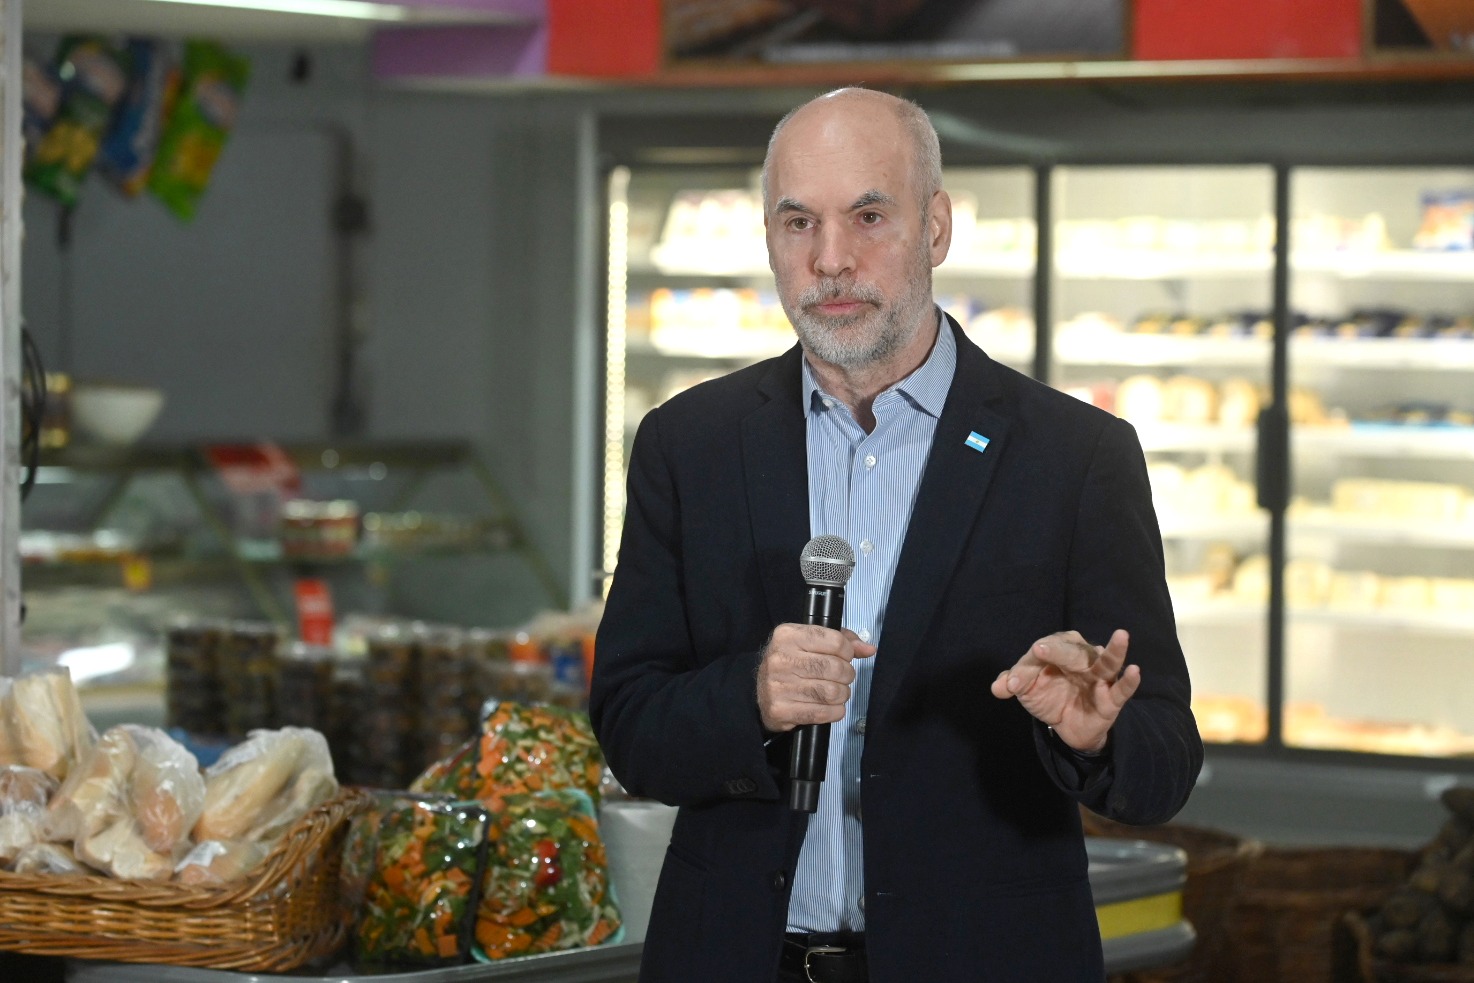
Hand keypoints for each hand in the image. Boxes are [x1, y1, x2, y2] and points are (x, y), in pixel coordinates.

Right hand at [756, 624, 875, 732]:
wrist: (760, 692)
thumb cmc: (792, 663)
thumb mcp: (810, 643)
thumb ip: (842, 640)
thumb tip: (869, 649)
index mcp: (787, 635)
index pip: (835, 641)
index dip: (848, 651)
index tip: (845, 657)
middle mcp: (780, 658)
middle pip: (836, 668)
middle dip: (847, 675)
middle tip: (843, 678)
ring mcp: (778, 686)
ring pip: (831, 692)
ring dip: (842, 694)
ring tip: (837, 692)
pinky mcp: (780, 710)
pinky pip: (821, 713)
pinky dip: (834, 711)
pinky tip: (831, 707)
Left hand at [990, 629, 1140, 752]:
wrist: (1066, 725)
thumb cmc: (1049, 694)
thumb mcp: (1027, 689)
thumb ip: (1012, 683)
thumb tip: (999, 687)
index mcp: (1059, 649)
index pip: (1040, 653)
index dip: (1025, 669)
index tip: (1013, 686)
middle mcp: (1082, 657)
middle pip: (1070, 652)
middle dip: (1054, 652)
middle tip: (1039, 651)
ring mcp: (1100, 677)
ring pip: (1106, 661)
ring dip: (1115, 649)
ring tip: (1121, 634)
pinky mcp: (1112, 698)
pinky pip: (1123, 688)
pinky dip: (1129, 680)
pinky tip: (1135, 670)